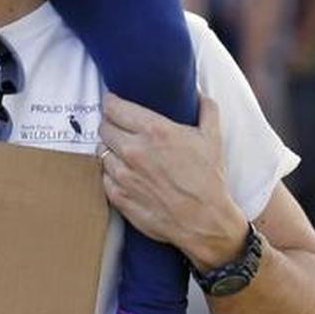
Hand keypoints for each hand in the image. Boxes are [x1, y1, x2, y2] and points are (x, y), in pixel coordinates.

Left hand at [97, 94, 247, 271]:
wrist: (205, 221)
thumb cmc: (208, 178)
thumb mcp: (213, 137)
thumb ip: (206, 108)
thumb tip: (198, 92)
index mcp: (154, 131)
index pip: (113, 106)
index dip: (112, 102)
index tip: (115, 103)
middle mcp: (134, 151)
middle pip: (104, 127)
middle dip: (111, 124)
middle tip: (122, 128)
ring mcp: (124, 176)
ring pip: (101, 151)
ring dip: (110, 150)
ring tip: (124, 152)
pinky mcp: (119, 197)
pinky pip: (104, 177)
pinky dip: (112, 173)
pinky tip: (126, 174)